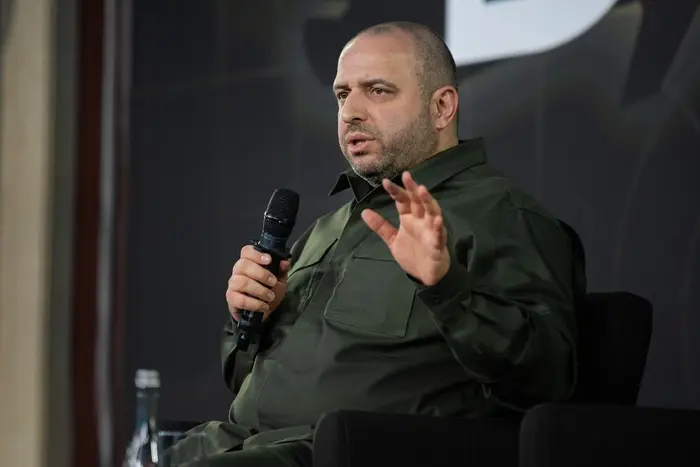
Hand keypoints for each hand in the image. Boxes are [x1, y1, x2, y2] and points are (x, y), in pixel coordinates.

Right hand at [226, 245, 290, 321]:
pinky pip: (239, 299)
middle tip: (273, 282)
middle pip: (243, 265)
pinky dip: (254, 303)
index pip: (246, 251)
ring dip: (259, 290)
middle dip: (261, 274)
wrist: (263, 312)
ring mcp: (233, 284)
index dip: (256, 254)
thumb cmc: (269, 292)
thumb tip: (285, 262)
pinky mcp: (231, 298)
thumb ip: (282, 271)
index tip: (269, 260)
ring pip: (241, 282)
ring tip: (270, 296)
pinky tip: (263, 306)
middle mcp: (238, 271)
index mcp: (250, 262)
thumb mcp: (280, 281)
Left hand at [361, 171, 449, 285]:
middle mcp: (421, 221)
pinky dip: (438, 226)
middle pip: (417, 201)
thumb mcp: (392, 240)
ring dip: (428, 201)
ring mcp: (431, 231)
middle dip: (412, 189)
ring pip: (431, 212)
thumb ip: (380, 226)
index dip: (395, 191)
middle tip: (406, 176)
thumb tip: (364, 212)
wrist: (425, 276)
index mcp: (409, 218)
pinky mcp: (438, 244)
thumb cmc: (412, 255)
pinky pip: (439, 234)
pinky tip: (436, 219)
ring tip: (422, 190)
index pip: (402, 201)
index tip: (385, 182)